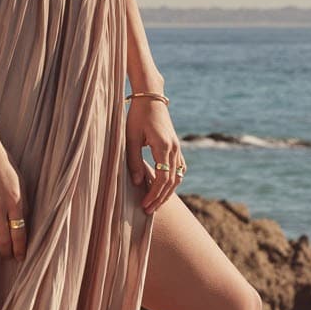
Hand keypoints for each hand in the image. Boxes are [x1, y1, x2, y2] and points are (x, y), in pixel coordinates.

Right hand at [0, 133, 27, 259]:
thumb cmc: (1, 163)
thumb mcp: (19, 182)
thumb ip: (21, 202)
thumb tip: (22, 222)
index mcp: (15, 201)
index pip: (19, 233)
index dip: (20, 249)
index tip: (20, 257)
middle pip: (3, 240)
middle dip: (5, 252)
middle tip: (6, 257)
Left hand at [125, 98, 185, 212]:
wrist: (150, 98)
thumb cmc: (137, 116)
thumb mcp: (131, 138)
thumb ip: (134, 161)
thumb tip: (138, 183)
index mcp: (163, 146)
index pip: (162, 179)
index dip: (154, 195)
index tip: (144, 205)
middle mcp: (174, 149)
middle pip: (171, 182)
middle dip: (160, 198)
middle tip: (148, 211)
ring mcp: (177, 148)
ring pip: (177, 177)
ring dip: (167, 192)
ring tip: (155, 203)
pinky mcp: (176, 147)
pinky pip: (179, 169)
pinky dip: (172, 181)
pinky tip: (163, 189)